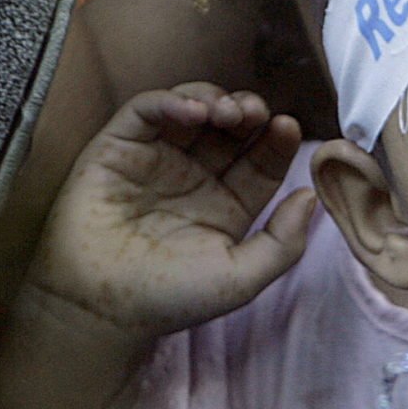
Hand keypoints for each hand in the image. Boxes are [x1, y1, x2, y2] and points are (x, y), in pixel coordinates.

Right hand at [27, 84, 314, 342]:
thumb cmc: (167, 299)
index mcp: (227, 203)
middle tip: (256, 113)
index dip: (278, 141)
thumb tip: (311, 197)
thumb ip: (284, 242)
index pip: (261, 159)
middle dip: (249, 112)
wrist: (97, 309)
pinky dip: (172, 100)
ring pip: (194, 108)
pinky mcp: (118, 147)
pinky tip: (194, 111)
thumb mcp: (241, 279)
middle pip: (232, 127)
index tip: (289, 128)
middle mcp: (194, 175)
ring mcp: (157, 158)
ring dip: (216, 99)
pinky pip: (146, 110)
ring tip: (227, 112)